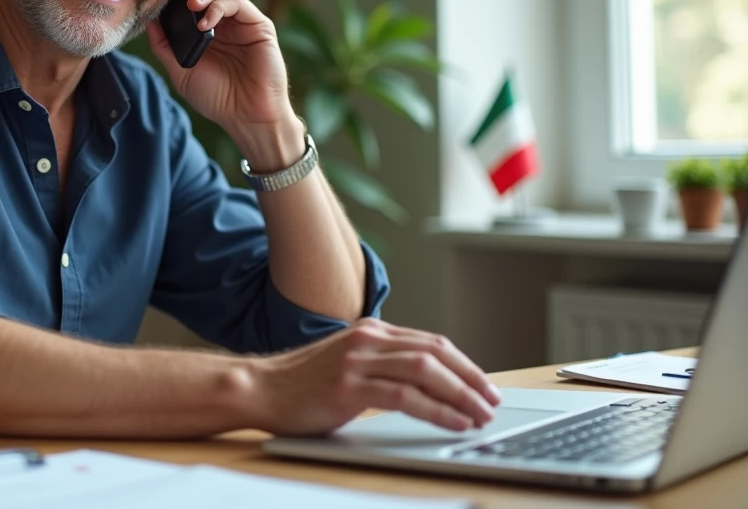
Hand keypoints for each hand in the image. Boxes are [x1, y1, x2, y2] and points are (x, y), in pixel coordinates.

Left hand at [145, 0, 295, 154]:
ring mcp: (244, 19)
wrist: (246, 117)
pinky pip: (237, 2)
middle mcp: (227, 18)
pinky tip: (205, 23)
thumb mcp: (180, 69)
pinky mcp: (259, 25)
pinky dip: (218, 7)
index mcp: (209, 24)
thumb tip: (147, 18)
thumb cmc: (216, 97)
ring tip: (191, 3)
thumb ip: (164, 43)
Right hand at [250, 318, 501, 435]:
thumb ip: (380, 366)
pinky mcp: (349, 386)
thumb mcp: (347, 365)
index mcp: (370, 332)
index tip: (485, 386)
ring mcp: (357, 361)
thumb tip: (425, 386)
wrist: (260, 388)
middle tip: (493, 401)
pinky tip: (454, 421)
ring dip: (461, 395)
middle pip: (435, 354)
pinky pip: (406, 396)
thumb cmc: (301, 384)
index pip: (430, 344)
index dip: (464, 365)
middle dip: (471, 379)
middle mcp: (368, 340)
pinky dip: (437, 409)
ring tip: (481, 415)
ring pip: (426, 372)